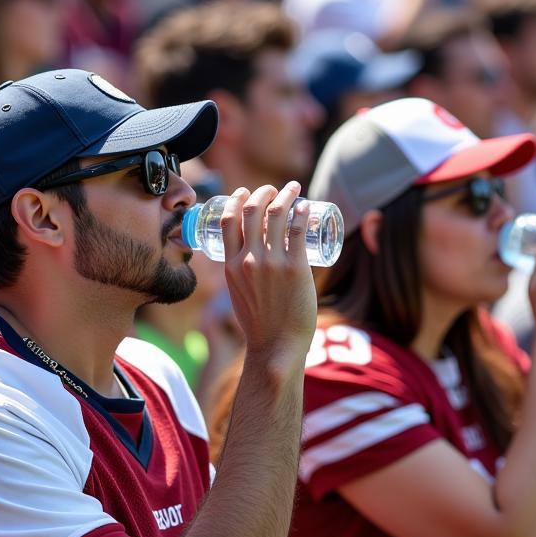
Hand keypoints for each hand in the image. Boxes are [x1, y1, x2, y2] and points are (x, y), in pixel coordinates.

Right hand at [220, 183, 317, 374]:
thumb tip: (248, 260)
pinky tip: (306, 206)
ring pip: (276, 215)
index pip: (229, 221)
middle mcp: (249, 260)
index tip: (246, 193)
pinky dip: (301, 212)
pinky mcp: (295, 269)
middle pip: (253, 211)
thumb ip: (241, 274)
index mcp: (231, 266)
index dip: (236, 200)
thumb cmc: (260, 325)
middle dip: (263, 192)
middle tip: (274, 189)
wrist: (276, 347)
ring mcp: (272, 263)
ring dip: (286, 194)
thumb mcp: (238, 294)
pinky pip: (298, 229)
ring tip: (293, 189)